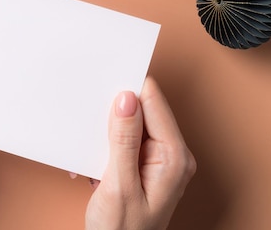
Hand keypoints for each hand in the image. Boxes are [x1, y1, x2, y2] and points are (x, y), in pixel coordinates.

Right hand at [85, 77, 195, 229]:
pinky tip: (99, 164)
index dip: (129, 90)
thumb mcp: (119, 185)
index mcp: (174, 157)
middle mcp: (174, 155)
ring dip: (110, 131)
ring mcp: (162, 160)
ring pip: (135, 124)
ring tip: (98, 156)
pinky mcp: (148, 165)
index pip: (154, 102)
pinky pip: (129, 140)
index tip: (107, 84)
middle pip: (145, 110)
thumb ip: (124, 140)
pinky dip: (109, 145)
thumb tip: (127, 99)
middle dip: (117, 112)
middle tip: (96, 125)